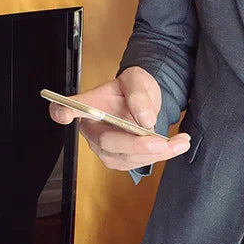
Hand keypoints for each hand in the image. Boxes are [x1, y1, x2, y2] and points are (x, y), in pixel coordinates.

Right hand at [47, 66, 191, 170]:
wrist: (144, 102)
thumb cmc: (134, 88)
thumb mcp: (137, 80)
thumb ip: (139, 94)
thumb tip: (144, 119)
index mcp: (88, 105)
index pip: (67, 109)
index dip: (62, 112)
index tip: (63, 114)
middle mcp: (92, 130)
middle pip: (107, 143)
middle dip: (136, 145)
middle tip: (160, 142)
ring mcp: (105, 149)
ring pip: (127, 158)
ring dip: (156, 153)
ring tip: (181, 142)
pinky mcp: (120, 159)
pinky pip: (139, 163)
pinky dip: (162, 156)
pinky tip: (178, 145)